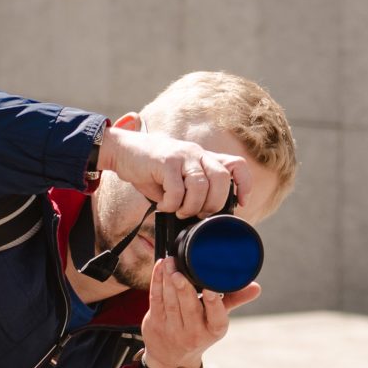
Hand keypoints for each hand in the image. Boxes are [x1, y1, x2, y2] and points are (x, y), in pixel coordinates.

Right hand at [98, 127, 245, 217]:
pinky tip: (163, 204)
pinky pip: (177, 189)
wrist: (123, 150)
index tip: (241, 203)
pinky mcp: (165, 162)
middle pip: (222, 179)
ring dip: (191, 206)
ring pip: (201, 186)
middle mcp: (197, 154)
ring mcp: (182, 156)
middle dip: (213, 203)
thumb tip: (203, 217)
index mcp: (204, 158)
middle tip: (199, 214)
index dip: (244, 185)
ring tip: (179, 210)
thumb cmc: (151, 169)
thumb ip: (192, 190)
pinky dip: (171, 204)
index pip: (237, 165)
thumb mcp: (177, 177)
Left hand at [139, 256, 259, 367]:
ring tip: (170, 262)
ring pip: (170, 302)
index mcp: (214, 330)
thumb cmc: (200, 330)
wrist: (172, 357)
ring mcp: (173, 329)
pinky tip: (160, 268)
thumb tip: (256, 287)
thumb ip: (235, 299)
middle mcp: (194, 332)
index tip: (210, 289)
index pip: (216, 317)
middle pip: (189, 308)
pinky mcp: (155, 323)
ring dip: (168, 280)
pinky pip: (155, 300)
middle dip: (184, 287)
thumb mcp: (218, 319)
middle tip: (180, 270)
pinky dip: (157, 282)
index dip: (213, 303)